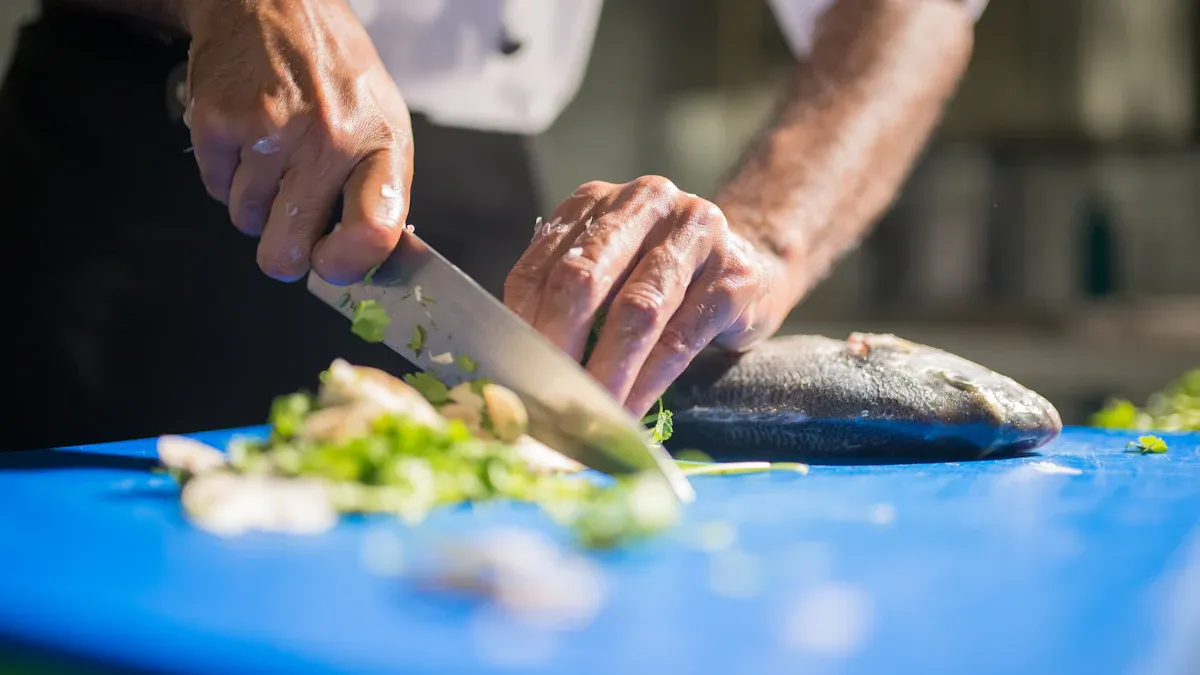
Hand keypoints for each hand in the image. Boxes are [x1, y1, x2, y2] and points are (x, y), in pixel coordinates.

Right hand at [181, 0, 411, 282]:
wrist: (276, 3)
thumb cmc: (336, 72)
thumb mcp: (383, 125)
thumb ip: (380, 194)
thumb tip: (371, 263)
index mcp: (382, 147)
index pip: (373, 232)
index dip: (345, 266)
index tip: (331, 264)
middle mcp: (330, 140)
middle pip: (288, 249)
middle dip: (283, 250)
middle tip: (289, 226)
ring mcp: (272, 130)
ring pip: (246, 221)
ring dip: (255, 204)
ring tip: (274, 155)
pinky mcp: (220, 121)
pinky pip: (215, 188)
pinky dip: (226, 175)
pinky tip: (248, 138)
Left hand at [504, 176, 782, 415]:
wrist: (751, 260)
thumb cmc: (660, 279)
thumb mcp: (608, 273)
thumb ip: (565, 302)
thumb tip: (520, 370)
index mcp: (597, 201)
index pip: (543, 264)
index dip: (524, 325)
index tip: (513, 377)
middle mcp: (645, 202)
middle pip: (585, 277)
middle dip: (560, 345)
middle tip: (545, 398)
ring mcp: (696, 233)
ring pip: (637, 310)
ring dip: (607, 371)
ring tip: (589, 415)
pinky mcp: (734, 275)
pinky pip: (682, 338)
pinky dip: (650, 382)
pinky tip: (631, 412)